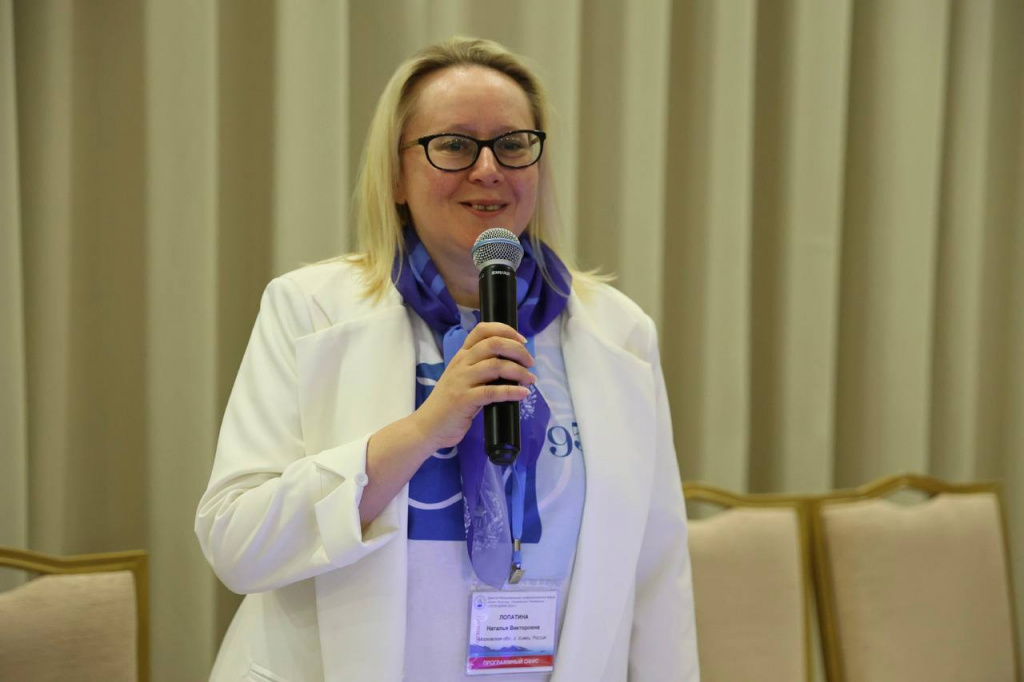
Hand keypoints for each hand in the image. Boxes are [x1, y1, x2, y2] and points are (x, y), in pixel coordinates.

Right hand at [412, 322, 534, 451]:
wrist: (428, 426)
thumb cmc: (449, 403)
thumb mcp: (462, 378)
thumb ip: (480, 368)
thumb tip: (512, 365)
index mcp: (462, 356)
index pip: (482, 330)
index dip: (505, 330)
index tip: (521, 340)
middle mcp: (462, 364)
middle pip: (494, 344)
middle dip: (517, 350)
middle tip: (530, 362)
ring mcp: (462, 381)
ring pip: (496, 366)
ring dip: (519, 371)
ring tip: (530, 380)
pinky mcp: (465, 400)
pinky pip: (492, 392)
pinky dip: (511, 391)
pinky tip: (523, 393)